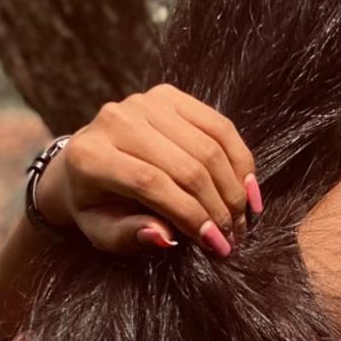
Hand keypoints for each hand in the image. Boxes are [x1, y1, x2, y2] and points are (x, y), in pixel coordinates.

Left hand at [35, 84, 262, 257]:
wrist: (91, 158)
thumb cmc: (98, 204)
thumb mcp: (103, 231)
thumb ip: (129, 236)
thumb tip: (165, 237)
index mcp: (92, 156)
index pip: (152, 184)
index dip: (191, 216)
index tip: (216, 245)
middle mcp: (116, 121)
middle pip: (186, 165)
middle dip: (218, 207)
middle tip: (234, 238)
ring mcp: (145, 102)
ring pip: (209, 147)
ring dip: (233, 188)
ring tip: (241, 219)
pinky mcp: (169, 95)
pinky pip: (219, 127)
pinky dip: (240, 160)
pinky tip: (249, 190)